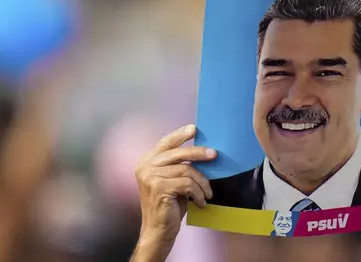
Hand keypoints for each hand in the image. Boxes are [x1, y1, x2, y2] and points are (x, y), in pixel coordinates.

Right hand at [134, 125, 216, 245]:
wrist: (158, 231)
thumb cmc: (169, 206)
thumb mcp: (172, 180)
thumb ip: (178, 165)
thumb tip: (202, 151)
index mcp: (146, 162)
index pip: (165, 143)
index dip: (180, 135)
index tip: (194, 129)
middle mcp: (145, 167)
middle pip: (178, 153)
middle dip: (199, 153)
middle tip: (215, 155)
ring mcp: (150, 177)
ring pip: (186, 170)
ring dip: (202, 183)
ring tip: (207, 193)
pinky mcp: (160, 188)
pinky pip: (188, 184)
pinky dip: (198, 193)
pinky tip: (201, 202)